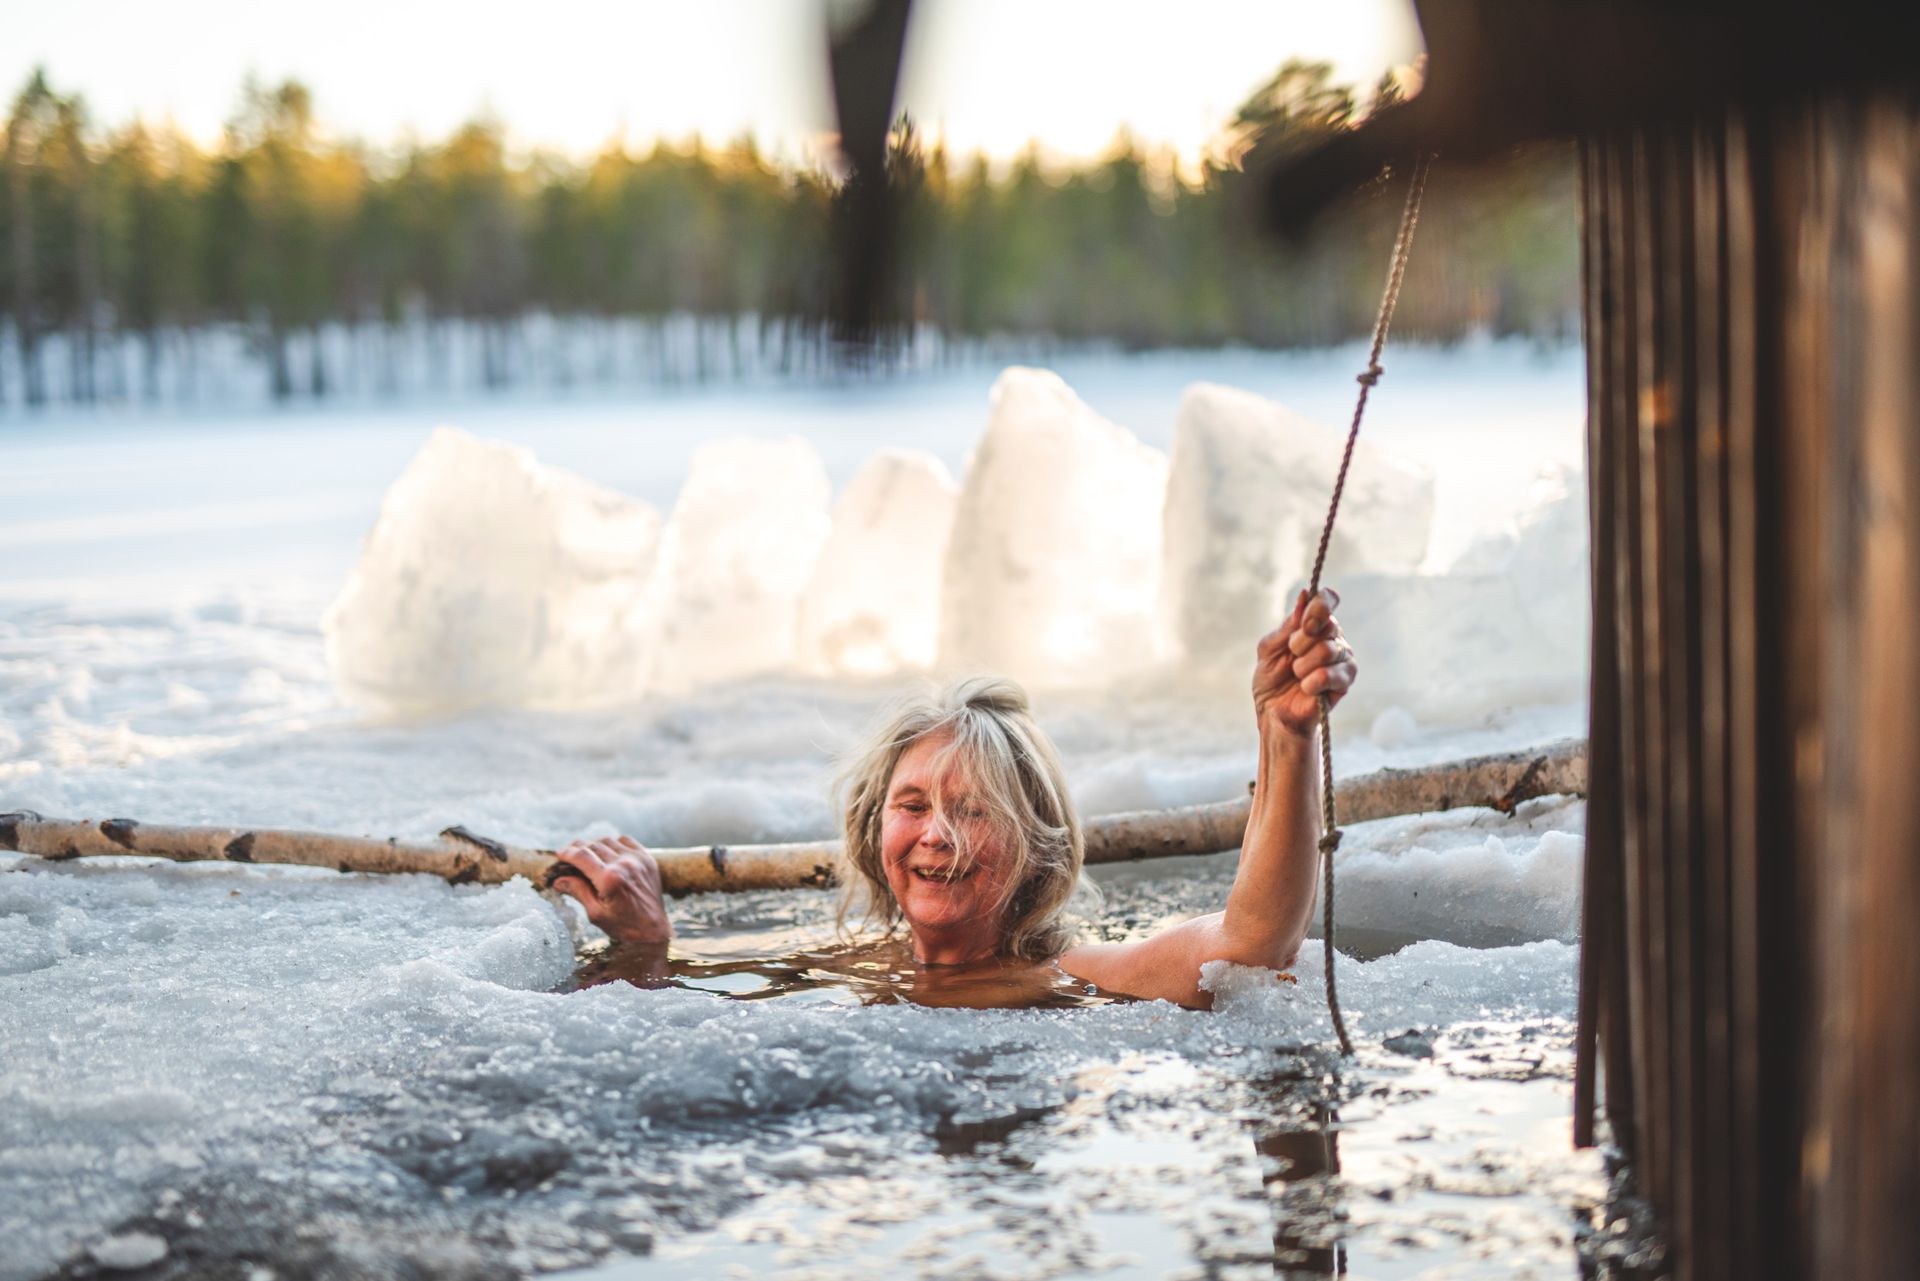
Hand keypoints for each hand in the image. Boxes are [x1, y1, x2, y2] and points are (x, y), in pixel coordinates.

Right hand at [547, 835, 672, 944]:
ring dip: (594, 844)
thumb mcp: (596, 913)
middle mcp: (624, 864)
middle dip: (577, 848)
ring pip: (608, 840)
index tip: (559, 854)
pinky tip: (607, 852)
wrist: (653, 929)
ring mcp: (638, 859)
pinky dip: (613, 843)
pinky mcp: (647, 859)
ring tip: (587, 854)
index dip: (567, 853)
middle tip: (569, 854)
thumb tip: (558, 880)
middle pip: (593, 845)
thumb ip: (578, 892)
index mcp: (610, 878)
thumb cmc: (624, 926)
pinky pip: (626, 841)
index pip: (582, 856)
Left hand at [1253, 588, 1357, 740]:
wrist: (1274, 712)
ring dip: (1303, 666)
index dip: (1320, 604)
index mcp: (1314, 624)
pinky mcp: (1346, 681)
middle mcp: (1332, 637)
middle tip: (1292, 657)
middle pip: (1327, 625)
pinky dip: (1311, 682)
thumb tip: (1304, 596)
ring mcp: (1342, 658)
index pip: (1328, 599)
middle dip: (1300, 643)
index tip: (1305, 622)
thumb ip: (1287, 625)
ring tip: (1297, 675)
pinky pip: (1330, 674)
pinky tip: (1307, 688)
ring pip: (1328, 650)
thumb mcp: (1269, 648)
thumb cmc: (1271, 679)